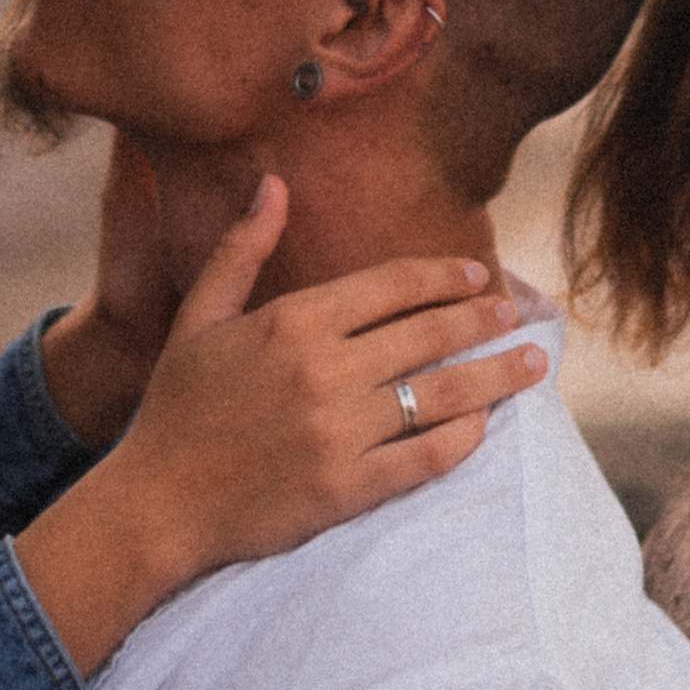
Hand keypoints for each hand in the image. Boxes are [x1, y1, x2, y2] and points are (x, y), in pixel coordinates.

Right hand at [12, 178, 547, 676]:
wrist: (156, 505)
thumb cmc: (176, 409)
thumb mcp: (198, 319)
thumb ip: (240, 251)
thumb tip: (273, 184)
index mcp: (292, 321)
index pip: (393, 284)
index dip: (444, 275)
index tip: (477, 273)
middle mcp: (324, 370)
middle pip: (430, 333)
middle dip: (484, 319)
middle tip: (517, 313)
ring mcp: (340, 431)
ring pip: (443, 394)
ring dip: (497, 376)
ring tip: (533, 364)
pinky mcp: (348, 488)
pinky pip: (427, 457)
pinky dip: (464, 439)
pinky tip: (486, 426)